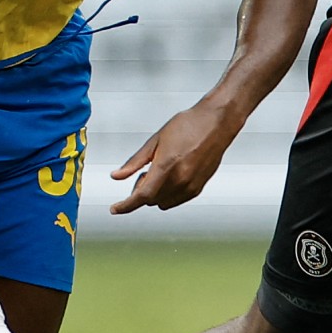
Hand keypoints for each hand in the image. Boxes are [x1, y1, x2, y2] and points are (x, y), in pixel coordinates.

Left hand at [108, 103, 238, 213]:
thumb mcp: (155, 140)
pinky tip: (171, 176)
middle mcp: (180, 179)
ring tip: (160, 172)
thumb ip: (135, 161)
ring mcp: (191, 186)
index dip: (126, 206)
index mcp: (166, 165)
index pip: (142, 196)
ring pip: (162, 203)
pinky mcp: (199, 188)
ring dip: (155, 194)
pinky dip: (168, 194)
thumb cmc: (187, 126)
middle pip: (150, 200)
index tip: (115, 209)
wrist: (216, 123)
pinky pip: (176, 200)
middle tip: (143, 173)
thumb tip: (116, 176)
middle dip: (141, 191)